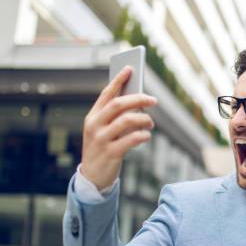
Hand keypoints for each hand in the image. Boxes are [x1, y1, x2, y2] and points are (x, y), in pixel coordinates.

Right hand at [80, 66, 157, 189]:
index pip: (107, 93)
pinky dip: (143, 135)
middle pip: (119, 104)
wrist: (92, 177)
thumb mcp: (104, 131)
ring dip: (144, 119)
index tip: (130, 68)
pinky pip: (132, 139)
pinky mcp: (111, 153)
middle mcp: (95, 125)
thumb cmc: (103, 149)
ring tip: (150, 123)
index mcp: (93, 116)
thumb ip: (116, 117)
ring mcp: (101, 139)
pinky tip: (146, 136)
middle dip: (138, 98)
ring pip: (127, 120)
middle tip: (153, 100)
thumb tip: (138, 101)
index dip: (118, 80)